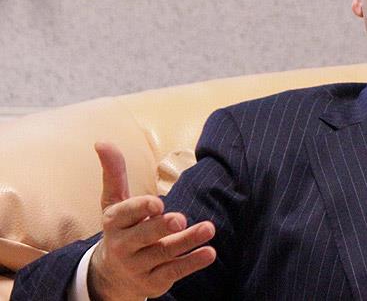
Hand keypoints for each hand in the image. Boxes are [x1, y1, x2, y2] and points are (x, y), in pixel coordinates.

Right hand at [87, 142, 216, 300]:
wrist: (111, 276)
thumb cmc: (121, 228)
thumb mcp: (114, 202)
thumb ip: (114, 173)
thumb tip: (102, 141)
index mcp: (113, 223)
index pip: (125, 214)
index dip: (140, 209)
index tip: (157, 203)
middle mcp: (122, 246)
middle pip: (143, 236)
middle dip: (161, 228)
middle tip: (180, 219)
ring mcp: (137, 266)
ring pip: (163, 253)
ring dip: (187, 241)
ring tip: (209, 229)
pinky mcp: (153, 282)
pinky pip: (173, 272)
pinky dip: (191, 263)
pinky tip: (209, 253)